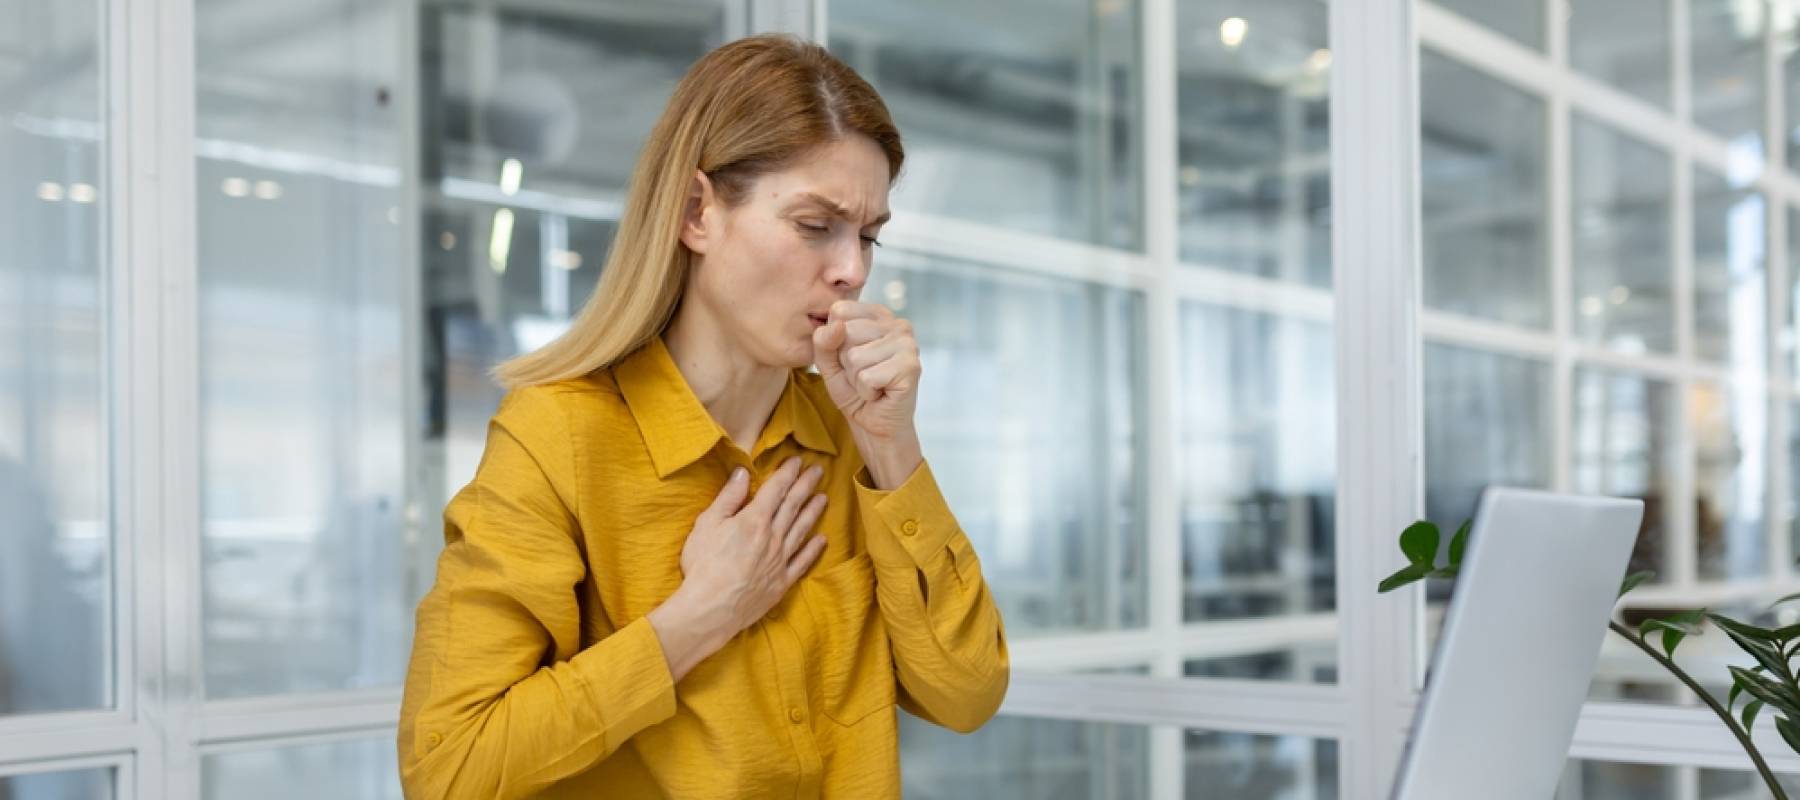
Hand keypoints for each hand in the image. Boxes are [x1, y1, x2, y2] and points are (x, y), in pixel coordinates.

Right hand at [647, 457, 828, 679]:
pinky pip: (802, 561)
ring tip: (824, 498)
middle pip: (793, 505)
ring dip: (813, 512)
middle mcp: (773, 536)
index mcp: (754, 519)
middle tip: (819, 471)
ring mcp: (780, 560)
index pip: (775, 489)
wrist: (711, 609)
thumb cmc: (704, 565)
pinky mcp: (782, 582)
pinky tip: (822, 540)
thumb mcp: (707, 524)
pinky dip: (813, 549)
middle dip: (806, 485)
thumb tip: (743, 473)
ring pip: (802, 530)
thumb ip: (728, 498)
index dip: (787, 473)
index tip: (798, 460)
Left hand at [811, 300, 920, 441]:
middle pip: (846, 332)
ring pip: (855, 356)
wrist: (874, 424)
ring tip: (872, 384)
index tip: (849, 358)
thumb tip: (837, 325)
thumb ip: (823, 341)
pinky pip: (867, 377)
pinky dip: (867, 392)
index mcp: (878, 315)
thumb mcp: (828, 362)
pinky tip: (880, 393)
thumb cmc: (853, 390)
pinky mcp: (911, 367)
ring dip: (856, 379)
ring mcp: (908, 344)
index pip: (839, 310)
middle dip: (846, 361)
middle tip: (862, 375)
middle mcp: (898, 324)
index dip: (834, 340)